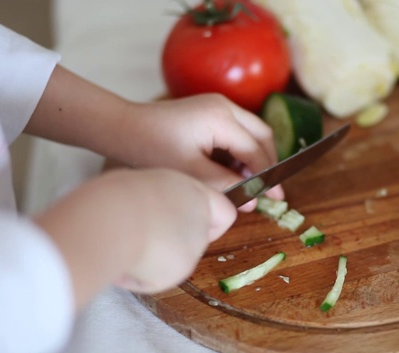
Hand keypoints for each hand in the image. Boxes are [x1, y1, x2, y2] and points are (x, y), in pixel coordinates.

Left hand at [35, 168, 236, 307]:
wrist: (103, 226)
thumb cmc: (151, 249)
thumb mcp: (182, 267)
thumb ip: (187, 254)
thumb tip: (170, 251)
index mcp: (203, 199)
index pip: (226, 211)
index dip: (215, 233)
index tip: (195, 247)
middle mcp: (177, 181)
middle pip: (188, 204)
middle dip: (177, 227)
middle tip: (162, 250)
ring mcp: (146, 178)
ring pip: (157, 203)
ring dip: (148, 223)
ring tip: (132, 248)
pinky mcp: (116, 181)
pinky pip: (129, 203)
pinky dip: (123, 219)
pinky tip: (112, 238)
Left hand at [113, 94, 283, 209]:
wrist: (123, 127)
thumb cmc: (151, 149)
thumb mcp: (190, 173)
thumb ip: (225, 185)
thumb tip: (254, 201)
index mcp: (221, 118)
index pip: (255, 150)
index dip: (267, 177)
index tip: (275, 198)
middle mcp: (225, 106)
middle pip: (262, 135)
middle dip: (268, 163)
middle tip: (269, 190)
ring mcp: (218, 105)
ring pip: (252, 131)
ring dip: (254, 157)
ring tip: (247, 183)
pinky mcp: (210, 109)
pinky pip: (238, 129)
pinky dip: (241, 150)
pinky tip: (231, 170)